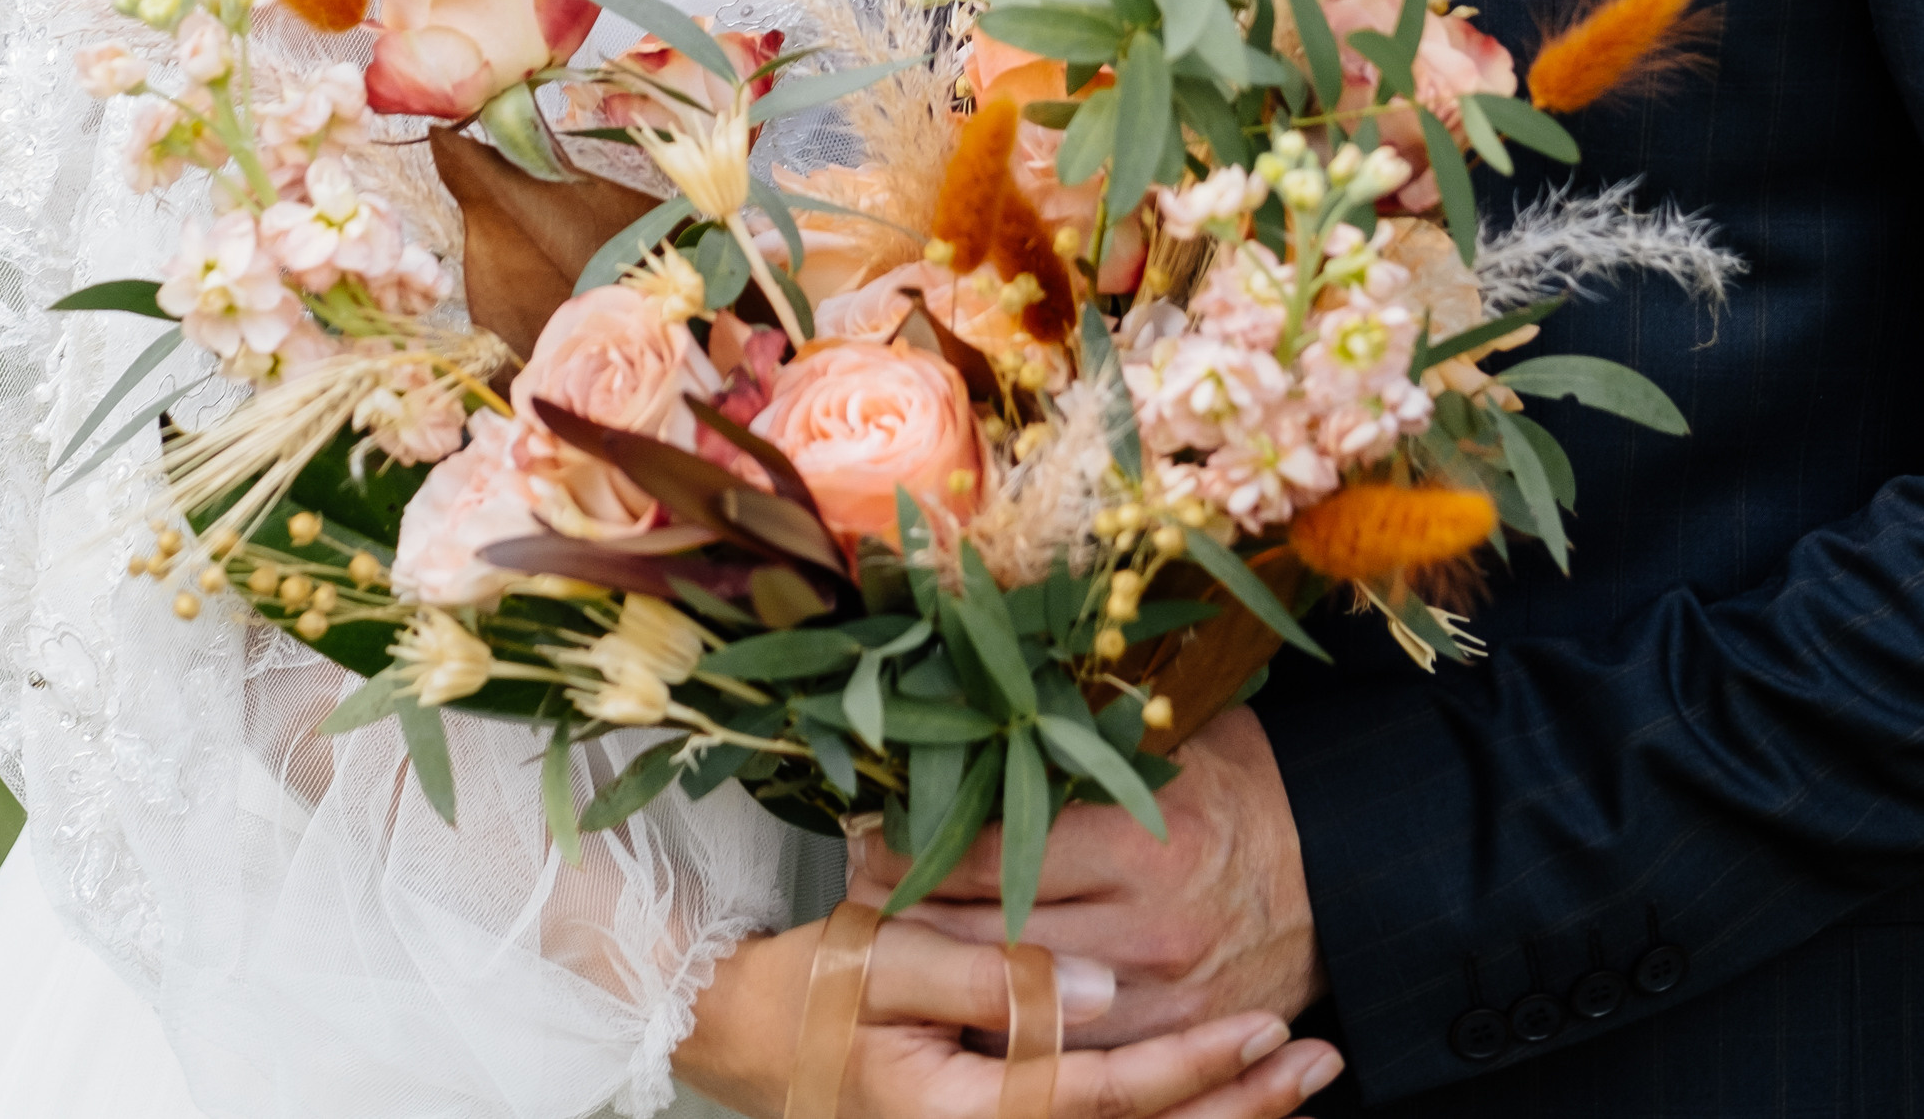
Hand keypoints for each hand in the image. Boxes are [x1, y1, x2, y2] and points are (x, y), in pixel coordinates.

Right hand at [674, 911, 1339, 1118]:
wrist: (737, 1035)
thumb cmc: (805, 987)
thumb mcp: (881, 957)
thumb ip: (994, 972)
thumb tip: (1111, 993)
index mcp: (970, 1114)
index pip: (1110, 1094)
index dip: (1196, 1065)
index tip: (1269, 1024)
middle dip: (1240, 1107)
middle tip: (1322, 1059)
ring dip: (1219, 1116)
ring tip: (1298, 1077)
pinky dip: (1164, 1114)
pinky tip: (1215, 1092)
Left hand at [848, 710, 1327, 1050]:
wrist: (1340, 874)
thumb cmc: (1243, 790)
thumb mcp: (1170, 740)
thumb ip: (1080, 741)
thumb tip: (970, 709)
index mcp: (1139, 842)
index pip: (989, 854)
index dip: (912, 848)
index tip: (865, 833)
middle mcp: (1145, 930)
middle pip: (988, 938)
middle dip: (910, 919)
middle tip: (856, 895)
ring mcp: (1159, 999)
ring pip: (1017, 1006)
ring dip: (946, 978)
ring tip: (891, 944)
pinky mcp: (1172, 1043)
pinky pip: (1068, 1049)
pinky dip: (1009, 1025)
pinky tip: (964, 999)